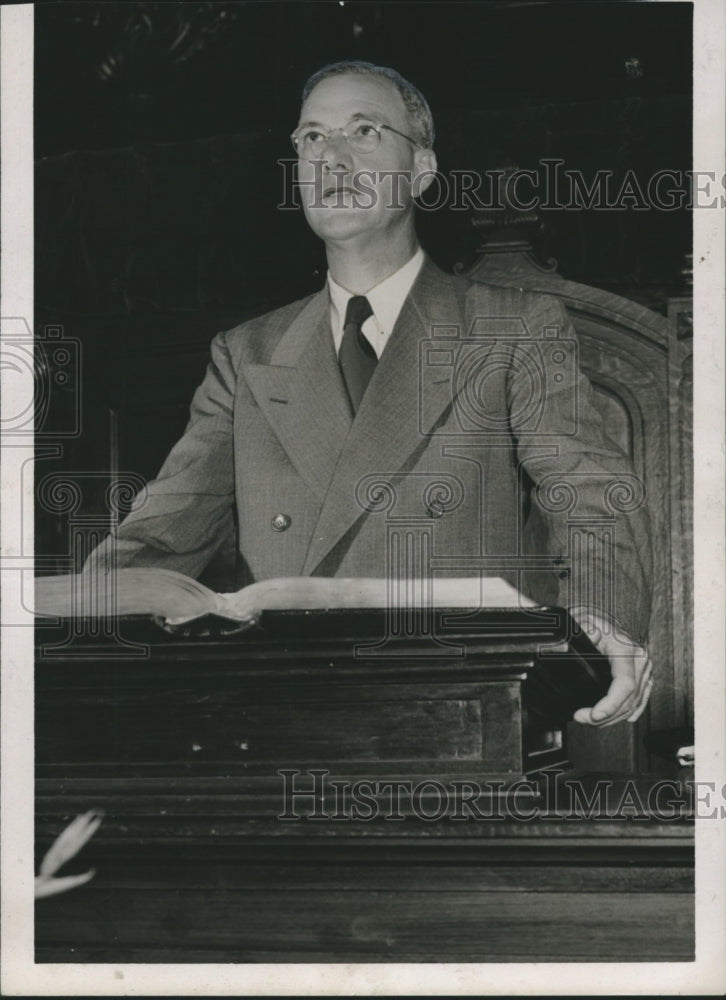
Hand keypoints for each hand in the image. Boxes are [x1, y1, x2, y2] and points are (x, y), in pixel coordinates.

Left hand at [571, 611, 653, 726]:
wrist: (601, 618)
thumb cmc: (591, 620)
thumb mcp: (582, 622)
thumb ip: (583, 630)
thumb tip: (584, 636)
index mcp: (626, 648)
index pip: (625, 684)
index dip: (610, 704)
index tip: (594, 715)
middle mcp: (639, 659)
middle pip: (629, 700)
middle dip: (605, 716)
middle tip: (581, 718)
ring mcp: (643, 669)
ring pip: (633, 704)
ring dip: (612, 718)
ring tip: (589, 719)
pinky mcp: (643, 677)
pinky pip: (639, 702)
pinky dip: (625, 714)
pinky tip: (613, 718)